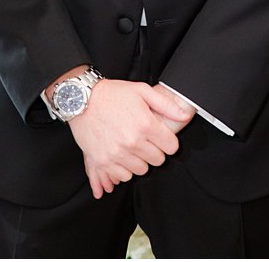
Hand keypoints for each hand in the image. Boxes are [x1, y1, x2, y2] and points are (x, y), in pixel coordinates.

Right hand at [68, 79, 192, 198]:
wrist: (83, 101)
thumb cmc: (113, 94)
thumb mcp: (143, 91)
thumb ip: (167, 105)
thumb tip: (185, 116)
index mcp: (145, 125)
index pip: (171, 147)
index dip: (169, 142)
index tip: (163, 138)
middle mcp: (132, 142)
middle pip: (157, 160)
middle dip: (156, 151)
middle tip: (147, 142)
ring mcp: (116, 154)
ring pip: (141, 170)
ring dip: (140, 161)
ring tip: (134, 148)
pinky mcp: (102, 161)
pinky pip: (122, 176)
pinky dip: (125, 169)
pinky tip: (123, 157)